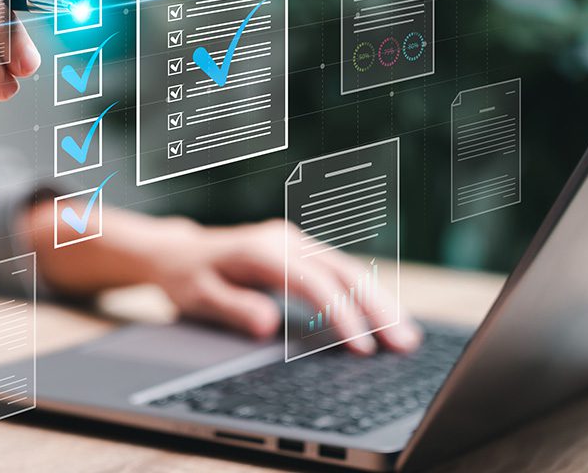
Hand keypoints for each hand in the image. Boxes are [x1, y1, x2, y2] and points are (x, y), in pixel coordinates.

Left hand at [30, 204, 420, 354]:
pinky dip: (366, 296)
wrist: (179, 252)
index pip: (314, 283)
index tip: (362, 347)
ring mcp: (297, 243)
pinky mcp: (303, 253)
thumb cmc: (186, 277)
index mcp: (262, 249)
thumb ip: (232, 308)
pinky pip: (341, 273)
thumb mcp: (197, 296)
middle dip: (377, 308)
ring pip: (350, 270)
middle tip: (405, 344)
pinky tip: (385, 319)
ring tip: (407, 337)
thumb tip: (267, 325)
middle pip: (343, 272)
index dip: (341, 315)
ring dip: (380, 302)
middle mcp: (286, 239)